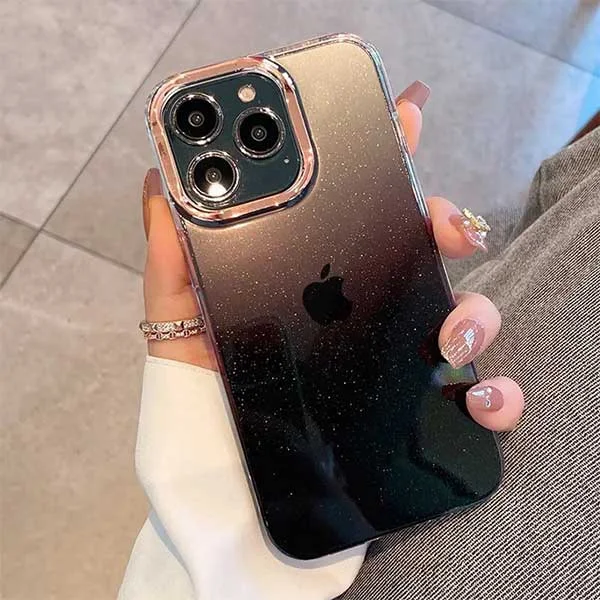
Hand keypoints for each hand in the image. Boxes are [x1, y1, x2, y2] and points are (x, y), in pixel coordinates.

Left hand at [142, 81, 523, 431]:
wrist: (222, 494)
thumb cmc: (202, 409)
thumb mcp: (180, 326)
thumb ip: (172, 260)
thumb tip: (160, 184)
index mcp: (313, 286)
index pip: (358, 214)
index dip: (388, 162)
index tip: (406, 118)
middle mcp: (360, 316)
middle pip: (424, 253)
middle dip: (446, 224)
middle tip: (445, 227)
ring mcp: (394, 364)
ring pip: (464, 316)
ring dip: (477, 311)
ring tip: (450, 335)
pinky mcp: (415, 419)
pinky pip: (477, 400)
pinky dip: (497, 396)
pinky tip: (478, 398)